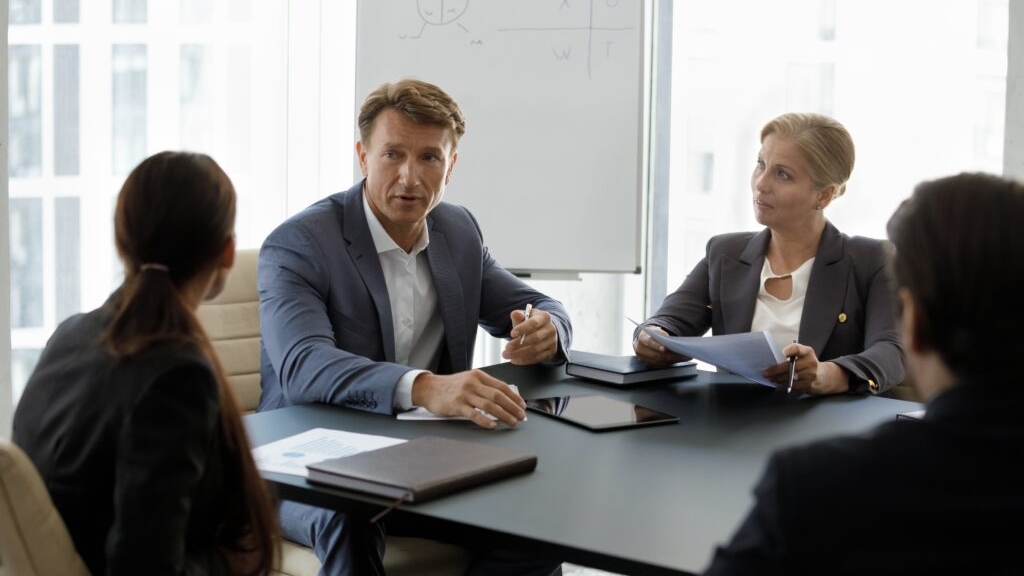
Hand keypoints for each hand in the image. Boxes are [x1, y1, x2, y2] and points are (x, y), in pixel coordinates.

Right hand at [411, 370, 526, 428]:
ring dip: (503, 415)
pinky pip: (474, 414)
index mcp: (478, 376)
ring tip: (512, 422)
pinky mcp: (456, 405)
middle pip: (498, 396)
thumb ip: (484, 387)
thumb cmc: (450, 386)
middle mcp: (473, 383)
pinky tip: (492, 426)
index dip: (514, 397)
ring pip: (489, 405)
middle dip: (512, 407)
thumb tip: (505, 398)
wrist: (429, 388)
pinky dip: (485, 421)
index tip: (522, 405)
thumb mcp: (469, 380)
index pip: (502, 386)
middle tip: (521, 416)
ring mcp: (464, 394)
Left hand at [503, 307, 557, 363]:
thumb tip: (515, 314)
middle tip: (507, 348)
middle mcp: (551, 329)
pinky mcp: (551, 352)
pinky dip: (524, 360)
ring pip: (536, 350)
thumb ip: (518, 315)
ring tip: (507, 355)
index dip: (523, 329)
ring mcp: (552, 341)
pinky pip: (537, 358)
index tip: (512, 334)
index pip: (534, 323)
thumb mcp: (525, 316)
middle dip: (519, 344)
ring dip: (519, 354)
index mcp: (544, 317)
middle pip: (535, 338)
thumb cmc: (532, 322)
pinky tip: (515, 359)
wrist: (544, 329)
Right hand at [633, 326, 688, 366]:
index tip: (665, 349)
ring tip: (684, 357)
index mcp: (642, 338)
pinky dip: (670, 363)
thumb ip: (662, 334)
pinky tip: (678, 360)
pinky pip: (660, 365)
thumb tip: (670, 340)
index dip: (657, 346)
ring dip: (673, 360)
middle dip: (670, 355)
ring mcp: (643, 358)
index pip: (649, 342)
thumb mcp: (657, 330)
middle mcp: (641, 349)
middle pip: (656, 355)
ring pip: (660, 362)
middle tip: (682, 355)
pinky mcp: (648, 364)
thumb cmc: (654, 334)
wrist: (646, 339)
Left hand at [762, 343, 849, 394]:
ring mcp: (810, 375)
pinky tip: (778, 384)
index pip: (797, 348)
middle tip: (765, 373)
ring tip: (771, 378)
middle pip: (790, 366)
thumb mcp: (803, 354)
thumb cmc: (808, 364)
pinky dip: (783, 385)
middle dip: (775, 370)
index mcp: (808, 352)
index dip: (788, 351)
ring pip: (790, 377)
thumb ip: (792, 352)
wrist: (823, 377)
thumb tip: (776, 357)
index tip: (781, 354)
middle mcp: (811, 362)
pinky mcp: (809, 385)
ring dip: (777, 379)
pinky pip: (792, 386)